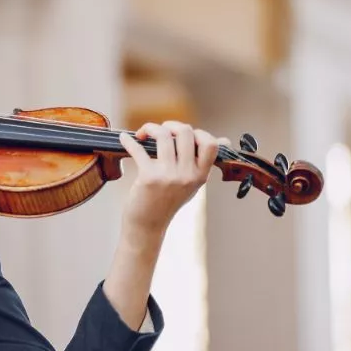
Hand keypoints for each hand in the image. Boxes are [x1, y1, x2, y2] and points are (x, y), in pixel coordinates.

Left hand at [118, 121, 225, 243]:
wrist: (148, 225)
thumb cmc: (168, 201)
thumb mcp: (193, 184)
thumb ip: (204, 162)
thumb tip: (226, 141)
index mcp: (201, 175)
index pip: (211, 144)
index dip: (198, 132)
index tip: (183, 136)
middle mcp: (187, 175)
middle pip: (185, 132)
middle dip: (170, 125)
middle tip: (160, 131)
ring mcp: (169, 176)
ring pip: (163, 135)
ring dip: (150, 128)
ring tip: (143, 133)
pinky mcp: (149, 177)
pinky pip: (138, 149)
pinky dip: (128, 141)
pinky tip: (124, 139)